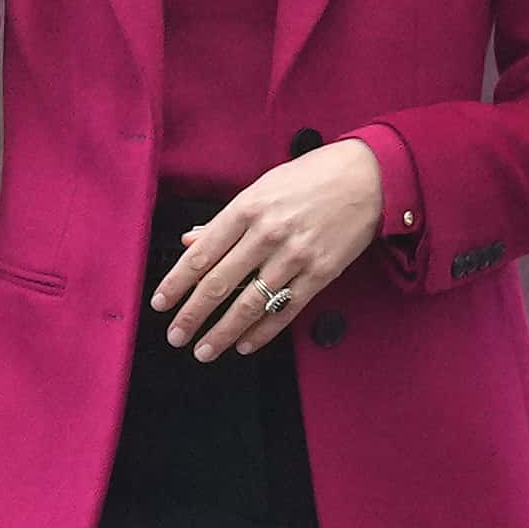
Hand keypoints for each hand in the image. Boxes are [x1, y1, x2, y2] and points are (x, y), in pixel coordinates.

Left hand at [149, 141, 383, 357]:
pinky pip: (286, 309)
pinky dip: (263, 331)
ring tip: (204, 350)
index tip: (161, 303)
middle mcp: (268, 233)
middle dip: (192, 314)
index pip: (201, 254)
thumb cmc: (313, 177)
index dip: (177, 283)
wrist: (368, 177)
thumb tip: (189, 241)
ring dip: (223, 332)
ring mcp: (294, 256)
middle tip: (176, 336)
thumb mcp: (262, 187)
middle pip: (219, 283)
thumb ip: (225, 219)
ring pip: (250, 303)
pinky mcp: (320, 273)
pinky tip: (245, 344)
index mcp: (248, 208)